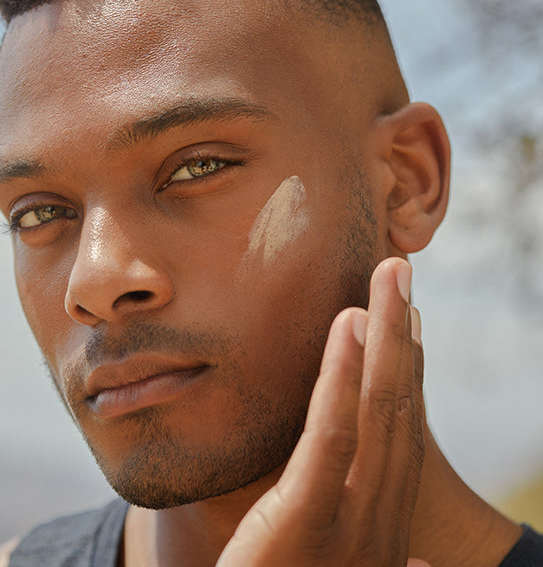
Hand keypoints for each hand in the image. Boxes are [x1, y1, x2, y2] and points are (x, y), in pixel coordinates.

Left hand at [217, 258, 428, 566]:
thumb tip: (417, 560)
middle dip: (404, 334)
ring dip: (387, 337)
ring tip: (389, 279)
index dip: (409, 369)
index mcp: (384, 527)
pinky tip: (350, 325)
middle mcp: (380, 519)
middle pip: (398, 407)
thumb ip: (375, 560)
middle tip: (402, 273)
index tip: (408, 320)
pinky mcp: (307, 521)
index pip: (403, 431)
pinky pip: (332, 434)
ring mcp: (351, 523)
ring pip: (378, 410)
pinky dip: (344, 375)